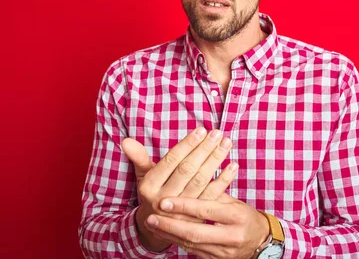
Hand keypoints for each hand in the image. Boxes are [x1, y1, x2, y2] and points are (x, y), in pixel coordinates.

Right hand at [121, 128, 237, 250]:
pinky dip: (224, 180)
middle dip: (204, 150)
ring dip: (215, 161)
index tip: (201, 131)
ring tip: (226, 143)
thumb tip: (126, 140)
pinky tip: (233, 165)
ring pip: (201, 181)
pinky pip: (212, 196)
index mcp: (149, 186)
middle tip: (217, 133)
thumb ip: (138, 158)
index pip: (171, 162)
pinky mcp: (196, 216)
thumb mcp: (142, 177)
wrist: (156, 229)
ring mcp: (181, 209)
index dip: (187, 145)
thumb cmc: (152, 194)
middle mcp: (164, 198)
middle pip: (188, 170)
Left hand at [143, 196, 269, 258]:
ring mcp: (223, 251)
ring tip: (151, 224)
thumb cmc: (244, 216)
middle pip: (196, 232)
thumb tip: (190, 175)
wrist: (261, 242)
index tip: (165, 201)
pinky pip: (192, 251)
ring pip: (191, 244)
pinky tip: (163, 233)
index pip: (206, 209)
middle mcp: (231, 235)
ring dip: (169, 234)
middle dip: (171, 225)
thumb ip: (213, 191)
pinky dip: (176, 241)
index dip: (184, 206)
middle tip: (151, 216)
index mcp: (236, 215)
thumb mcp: (233, 201)